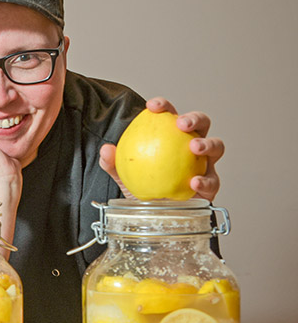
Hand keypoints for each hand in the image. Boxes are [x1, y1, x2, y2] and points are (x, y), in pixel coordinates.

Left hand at [100, 97, 224, 201]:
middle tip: (181, 123)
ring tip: (195, 147)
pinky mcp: (211, 185)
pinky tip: (194, 182)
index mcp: (170, 136)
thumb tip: (106, 150)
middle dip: (194, 118)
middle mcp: (191, 146)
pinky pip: (212, 181)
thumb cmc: (144, 188)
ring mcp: (205, 164)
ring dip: (207, 144)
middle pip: (202, 123)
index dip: (164, 106)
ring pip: (216, 146)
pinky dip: (205, 180)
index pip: (169, 116)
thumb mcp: (124, 176)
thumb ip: (114, 163)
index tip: (152, 106)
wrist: (154, 216)